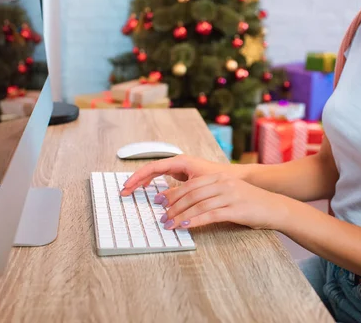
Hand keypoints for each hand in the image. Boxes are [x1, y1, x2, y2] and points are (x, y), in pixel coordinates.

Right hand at [120, 155, 240, 195]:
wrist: (236, 177)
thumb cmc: (220, 178)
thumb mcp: (198, 186)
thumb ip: (179, 192)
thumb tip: (161, 200)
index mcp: (180, 161)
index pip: (152, 167)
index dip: (138, 177)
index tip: (127, 186)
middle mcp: (178, 162)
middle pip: (151, 170)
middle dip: (136, 180)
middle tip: (124, 191)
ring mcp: (180, 168)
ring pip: (156, 173)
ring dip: (143, 181)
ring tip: (131, 191)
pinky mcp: (183, 175)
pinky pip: (163, 177)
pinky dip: (153, 183)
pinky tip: (148, 190)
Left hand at [154, 173, 286, 230]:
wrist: (274, 207)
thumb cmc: (250, 202)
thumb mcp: (229, 192)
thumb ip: (210, 194)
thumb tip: (186, 204)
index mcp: (219, 178)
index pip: (190, 184)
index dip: (172, 193)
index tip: (160, 201)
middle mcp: (223, 183)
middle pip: (191, 193)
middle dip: (173, 205)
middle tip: (161, 215)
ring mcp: (230, 195)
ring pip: (198, 204)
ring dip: (180, 215)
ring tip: (169, 224)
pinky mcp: (236, 209)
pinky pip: (210, 215)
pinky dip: (195, 220)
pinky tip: (185, 226)